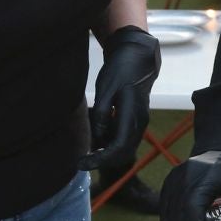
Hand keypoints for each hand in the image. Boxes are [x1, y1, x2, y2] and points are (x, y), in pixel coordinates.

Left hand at [78, 26, 161, 171]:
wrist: (137, 57)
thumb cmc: (120, 71)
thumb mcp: (106, 90)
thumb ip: (101, 115)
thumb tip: (97, 139)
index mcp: (132, 116)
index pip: (118, 148)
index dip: (100, 159)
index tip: (81, 163)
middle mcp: (139, 123)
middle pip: (123, 153)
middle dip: (103, 161)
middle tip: (81, 162)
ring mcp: (139, 122)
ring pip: (124, 148)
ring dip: (107, 153)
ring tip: (86, 151)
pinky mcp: (135, 120)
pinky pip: (124, 139)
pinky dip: (110, 143)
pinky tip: (96, 139)